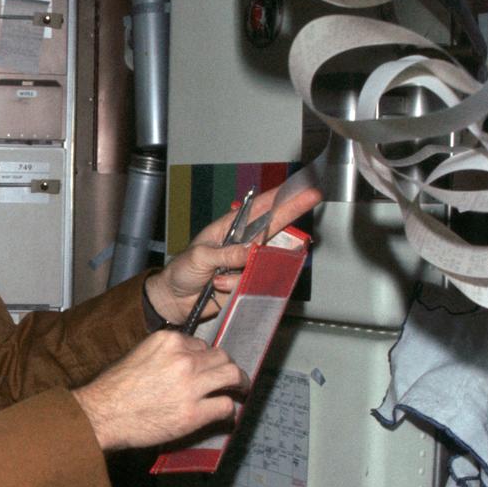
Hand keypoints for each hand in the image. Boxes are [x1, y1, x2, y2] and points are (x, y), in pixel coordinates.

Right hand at [72, 331, 248, 451]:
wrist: (102, 414)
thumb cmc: (113, 389)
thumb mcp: (138, 355)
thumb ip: (163, 355)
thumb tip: (181, 363)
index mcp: (169, 341)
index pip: (201, 344)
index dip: (205, 358)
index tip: (206, 367)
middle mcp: (184, 358)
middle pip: (222, 357)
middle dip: (226, 367)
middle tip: (230, 378)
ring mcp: (191, 385)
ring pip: (232, 376)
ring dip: (239, 383)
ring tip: (241, 390)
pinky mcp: (194, 412)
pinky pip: (225, 406)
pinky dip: (229, 410)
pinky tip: (227, 413)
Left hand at [145, 182, 321, 325]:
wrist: (174, 300)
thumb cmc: (181, 272)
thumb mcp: (199, 258)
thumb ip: (226, 254)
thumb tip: (253, 250)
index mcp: (229, 228)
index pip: (258, 208)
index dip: (279, 196)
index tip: (299, 186)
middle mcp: (242, 243)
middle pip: (274, 226)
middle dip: (292, 211)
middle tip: (313, 196)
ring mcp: (246, 263)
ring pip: (265, 261)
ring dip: (242, 272)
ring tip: (215, 280)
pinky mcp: (247, 283)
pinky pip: (254, 283)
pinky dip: (236, 287)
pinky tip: (217, 289)